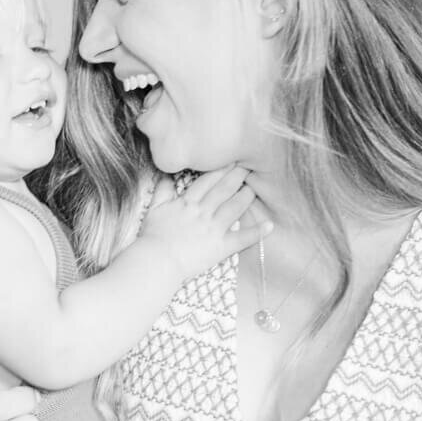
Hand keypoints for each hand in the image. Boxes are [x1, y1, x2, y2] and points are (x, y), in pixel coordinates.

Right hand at [138, 166, 271, 281]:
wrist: (156, 261)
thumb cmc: (152, 238)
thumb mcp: (154, 209)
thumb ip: (162, 191)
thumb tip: (166, 176)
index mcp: (188, 202)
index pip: (208, 181)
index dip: (222, 169)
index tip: (232, 159)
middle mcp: (203, 211)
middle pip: (224, 189)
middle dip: (238, 175)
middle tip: (250, 165)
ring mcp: (213, 228)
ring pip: (235, 207)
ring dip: (247, 196)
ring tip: (256, 188)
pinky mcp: (220, 247)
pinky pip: (242, 238)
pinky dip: (256, 232)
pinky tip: (269, 225)